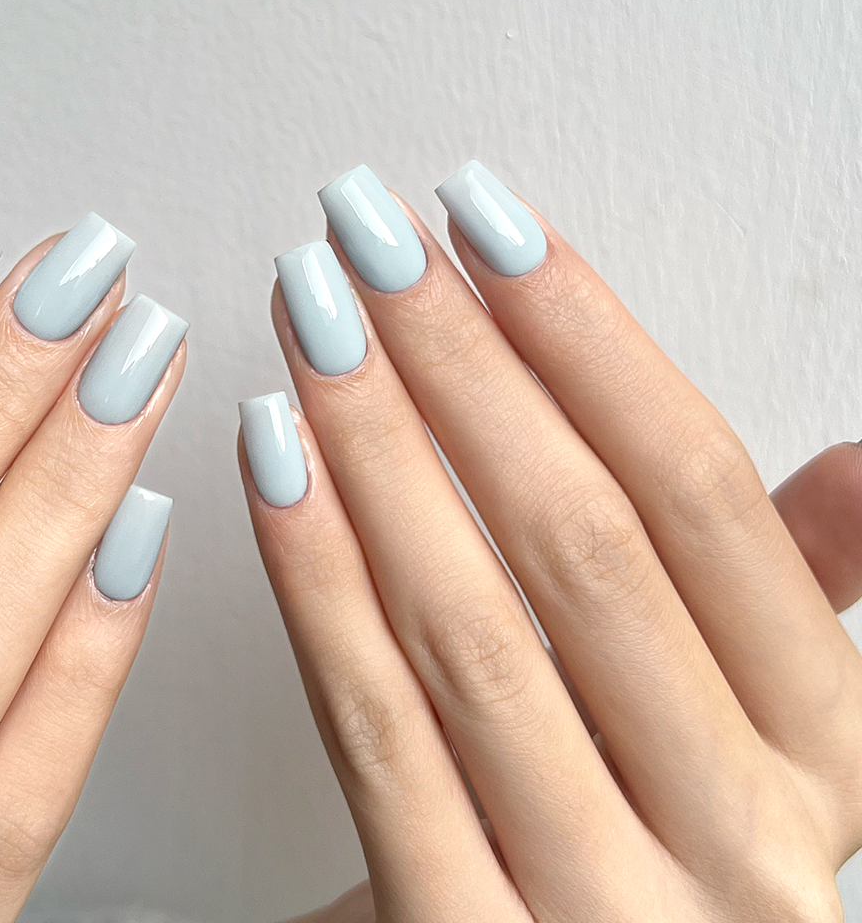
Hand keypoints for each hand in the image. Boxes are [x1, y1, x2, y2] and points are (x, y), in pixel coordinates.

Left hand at [241, 163, 860, 921]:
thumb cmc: (649, 848)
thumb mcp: (764, 741)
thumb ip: (787, 600)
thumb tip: (859, 461)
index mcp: (823, 755)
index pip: (702, 498)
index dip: (589, 337)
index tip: (489, 220)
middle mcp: (737, 838)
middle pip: (579, 543)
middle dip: (462, 361)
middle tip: (369, 236)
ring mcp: (599, 908)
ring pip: (469, 626)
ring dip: (376, 441)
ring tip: (307, 310)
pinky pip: (374, 731)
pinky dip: (314, 576)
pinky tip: (271, 451)